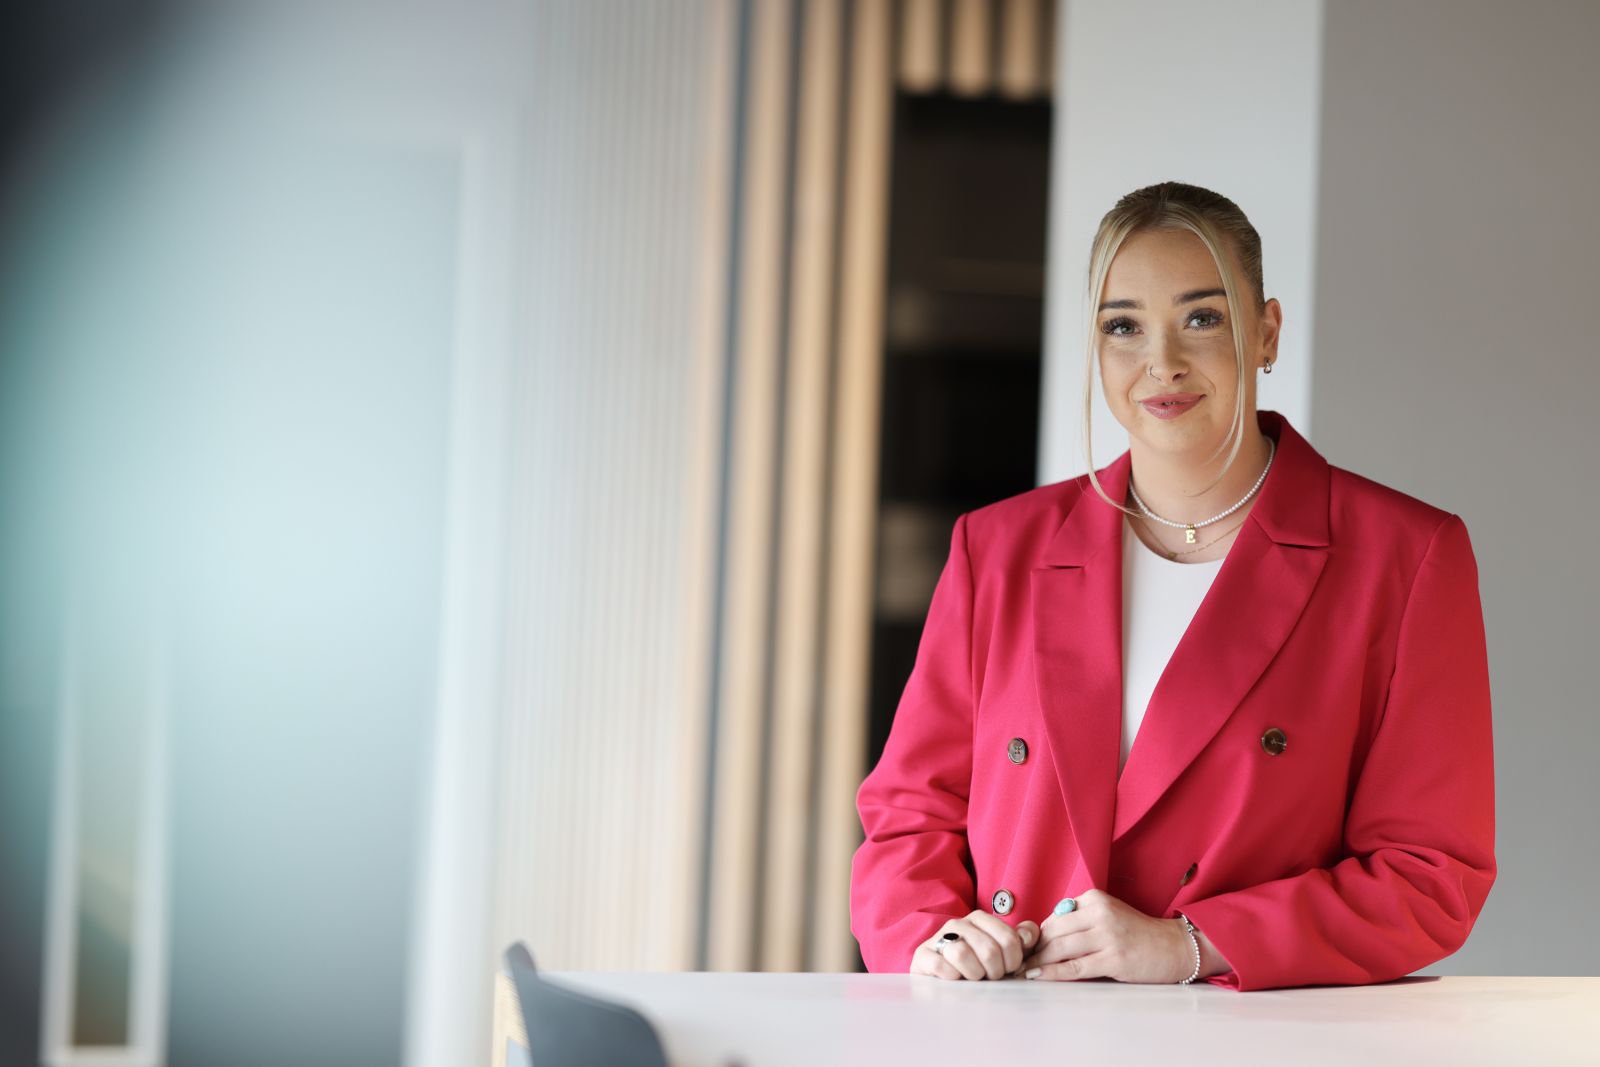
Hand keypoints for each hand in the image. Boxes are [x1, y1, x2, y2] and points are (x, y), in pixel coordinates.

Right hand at [911, 911, 1040, 980]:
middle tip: (990, 977)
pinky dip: (952, 977)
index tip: (1008, 969)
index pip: (1009, 939)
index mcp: (980, 919)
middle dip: (995, 972)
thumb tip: (1028, 936)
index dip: (1013, 961)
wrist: (940, 976)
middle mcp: (958, 923)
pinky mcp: (923, 955)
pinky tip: (955, 979)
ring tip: (973, 978)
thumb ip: (1022, 939)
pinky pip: (941, 967)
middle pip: (989, 950)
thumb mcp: (1002, 951)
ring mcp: (938, 937)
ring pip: (963, 955)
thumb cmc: (977, 964)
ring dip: (974, 974)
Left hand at [1018, 888, 1193, 983]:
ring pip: (1059, 949)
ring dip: (1037, 962)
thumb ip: (1079, 920)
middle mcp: (1099, 913)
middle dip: (1032, 948)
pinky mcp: (1113, 959)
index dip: (1037, 934)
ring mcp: (1107, 936)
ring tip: (1022, 971)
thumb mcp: (1107, 914)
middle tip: (1015, 960)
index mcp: (1094, 898)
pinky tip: (1038, 977)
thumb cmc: (1137, 934)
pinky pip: (1074, 967)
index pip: (1054, 917)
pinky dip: (1051, 973)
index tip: (1024, 946)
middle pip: (1052, 931)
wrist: (1173, 947)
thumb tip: (1043, 936)